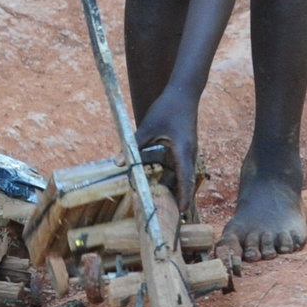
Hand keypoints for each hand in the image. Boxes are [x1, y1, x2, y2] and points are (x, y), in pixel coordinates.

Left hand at [134, 93, 200, 225]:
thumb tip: (117, 162)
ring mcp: (188, 152)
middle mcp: (189, 154)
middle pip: (184, 182)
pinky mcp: (184, 148)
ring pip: (180, 175)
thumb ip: (133, 145)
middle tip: (164, 214)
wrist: (183, 93)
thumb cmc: (167, 108)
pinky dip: (169, 175)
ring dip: (171, 186)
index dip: (184, 198)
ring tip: (157, 201)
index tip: (181, 214)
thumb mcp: (148, 126)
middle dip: (175, 197)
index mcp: (184, 151)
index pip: (186, 180)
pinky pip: (177, 166)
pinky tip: (157, 181)